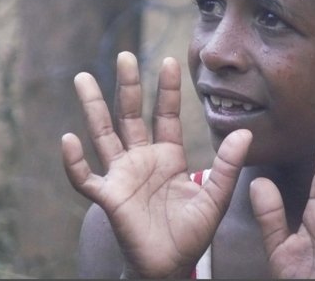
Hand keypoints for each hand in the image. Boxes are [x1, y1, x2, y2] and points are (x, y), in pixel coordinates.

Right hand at [62, 52, 251, 277]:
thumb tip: (246, 132)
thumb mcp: (216, 198)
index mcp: (168, 156)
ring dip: (93, 107)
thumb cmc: (191, 234)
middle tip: (125, 55)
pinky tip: (68, 140)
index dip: (167, 90)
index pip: (165, 115)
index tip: (168, 61)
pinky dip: (74, 161)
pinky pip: (85, 177)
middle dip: (127, 86)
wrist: (170, 266)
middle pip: (130, 115)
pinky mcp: (108, 197)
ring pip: (103, 134)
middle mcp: (142, 159)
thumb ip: (227, 166)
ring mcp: (122, 176)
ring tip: (83, 77)